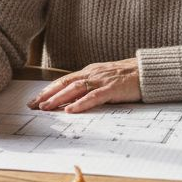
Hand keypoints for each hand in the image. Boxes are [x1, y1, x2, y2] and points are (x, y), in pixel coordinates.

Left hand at [27, 57, 141, 112]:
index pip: (64, 81)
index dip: (48, 90)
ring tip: (46, 107)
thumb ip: (91, 86)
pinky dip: (80, 103)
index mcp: (90, 71)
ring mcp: (102, 80)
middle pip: (65, 84)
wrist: (148, 71)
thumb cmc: (128, 77)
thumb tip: (74, 100)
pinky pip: (93, 96)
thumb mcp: (105, 78)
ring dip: (59, 99)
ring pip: (75, 89)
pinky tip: (70, 110)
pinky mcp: (112, 88)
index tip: (35, 99)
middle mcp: (92, 74)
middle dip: (47, 95)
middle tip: (33, 105)